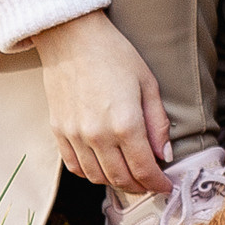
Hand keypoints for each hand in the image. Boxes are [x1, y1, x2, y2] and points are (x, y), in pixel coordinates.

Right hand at [33, 11, 172, 192]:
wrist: (71, 37)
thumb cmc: (114, 54)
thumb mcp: (148, 83)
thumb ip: (158, 123)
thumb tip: (164, 155)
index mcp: (125, 123)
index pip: (144, 169)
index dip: (157, 183)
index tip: (166, 186)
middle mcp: (98, 135)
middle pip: (121, 179)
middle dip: (140, 187)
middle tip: (150, 184)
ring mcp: (75, 135)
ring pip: (97, 177)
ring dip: (116, 183)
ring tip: (129, 176)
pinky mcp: (58, 131)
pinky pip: (75, 166)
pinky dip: (90, 173)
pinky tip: (103, 166)